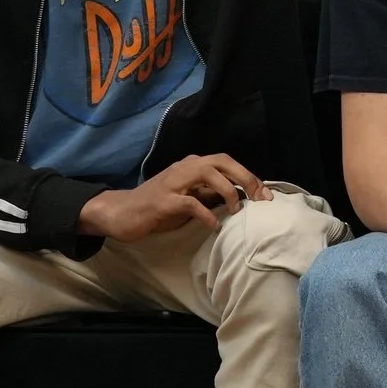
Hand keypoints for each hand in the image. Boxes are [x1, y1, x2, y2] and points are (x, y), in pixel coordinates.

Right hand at [76, 153, 269, 243]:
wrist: (121, 213)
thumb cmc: (157, 208)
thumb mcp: (188, 198)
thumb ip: (208, 195)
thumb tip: (239, 198)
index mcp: (191, 165)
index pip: (226, 162)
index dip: (249, 175)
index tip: (266, 195)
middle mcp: (184, 168)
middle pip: (222, 162)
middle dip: (246, 178)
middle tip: (261, 199)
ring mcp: (173, 182)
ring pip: (208, 174)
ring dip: (228, 192)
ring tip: (237, 211)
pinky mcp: (163, 200)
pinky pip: (190, 203)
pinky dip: (206, 214)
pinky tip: (214, 226)